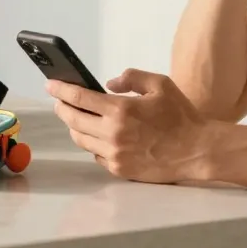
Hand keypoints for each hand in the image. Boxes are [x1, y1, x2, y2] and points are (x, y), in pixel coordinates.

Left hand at [46, 70, 210, 183]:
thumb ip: (131, 78)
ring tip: (78, 117)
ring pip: (81, 139)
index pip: (79, 98)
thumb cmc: (181, 116)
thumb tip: (109, 83)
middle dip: (62, 108)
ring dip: (75, 126)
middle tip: (59, 101)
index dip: (61, 90)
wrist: (197, 151)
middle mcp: (113, 134)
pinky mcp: (119, 169)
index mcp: (121, 110)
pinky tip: (99, 135)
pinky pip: (96, 155)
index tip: (50, 85)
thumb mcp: (160, 85)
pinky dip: (93, 143)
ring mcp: (115, 154)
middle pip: (73, 120)